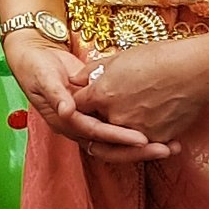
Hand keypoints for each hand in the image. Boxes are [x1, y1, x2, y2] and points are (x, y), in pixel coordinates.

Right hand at [4, 31, 167, 161]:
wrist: (35, 58)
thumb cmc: (35, 68)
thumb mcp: (43, 78)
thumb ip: (55, 94)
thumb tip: (66, 111)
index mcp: (66, 122)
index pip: (96, 135)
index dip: (118, 137)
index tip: (141, 140)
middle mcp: (81, 127)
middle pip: (112, 147)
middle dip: (139, 150)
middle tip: (166, 148)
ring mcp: (92, 121)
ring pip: (121, 141)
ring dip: (146, 144)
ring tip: (173, 145)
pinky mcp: (101, 113)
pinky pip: (123, 128)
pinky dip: (145, 131)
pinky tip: (167, 132)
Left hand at [77, 30, 208, 149]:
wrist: (195, 70)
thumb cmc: (158, 58)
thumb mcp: (119, 58)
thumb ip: (92, 71)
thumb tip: (75, 80)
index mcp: (101, 94)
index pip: (77, 105)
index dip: (79, 102)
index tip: (86, 99)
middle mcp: (114, 117)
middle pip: (96, 126)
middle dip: (98, 120)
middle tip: (107, 115)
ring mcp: (135, 131)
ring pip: (120, 139)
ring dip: (122, 135)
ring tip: (133, 123)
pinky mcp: (156, 139)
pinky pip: (145, 143)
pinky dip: (148, 138)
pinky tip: (156, 126)